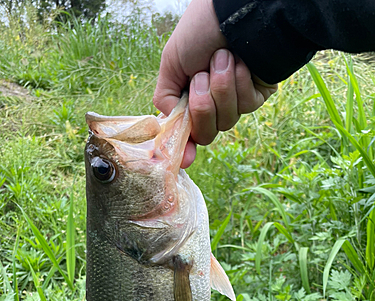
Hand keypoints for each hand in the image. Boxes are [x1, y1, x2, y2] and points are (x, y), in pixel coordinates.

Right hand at [153, 0, 277, 167]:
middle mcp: (215, 104)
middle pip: (207, 134)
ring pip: (227, 120)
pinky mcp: (259, 95)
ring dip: (221, 87)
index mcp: (192, 99)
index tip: (184, 159)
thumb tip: (169, 128)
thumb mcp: (172, 63)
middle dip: (202, 106)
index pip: (190, 133)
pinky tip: (242, 62)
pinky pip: (246, 105)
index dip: (185, 148)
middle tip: (201, 77)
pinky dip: (239, 81)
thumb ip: (165, 97)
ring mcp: (237, 101)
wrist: (235, 10)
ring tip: (223, 57)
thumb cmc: (201, 30)